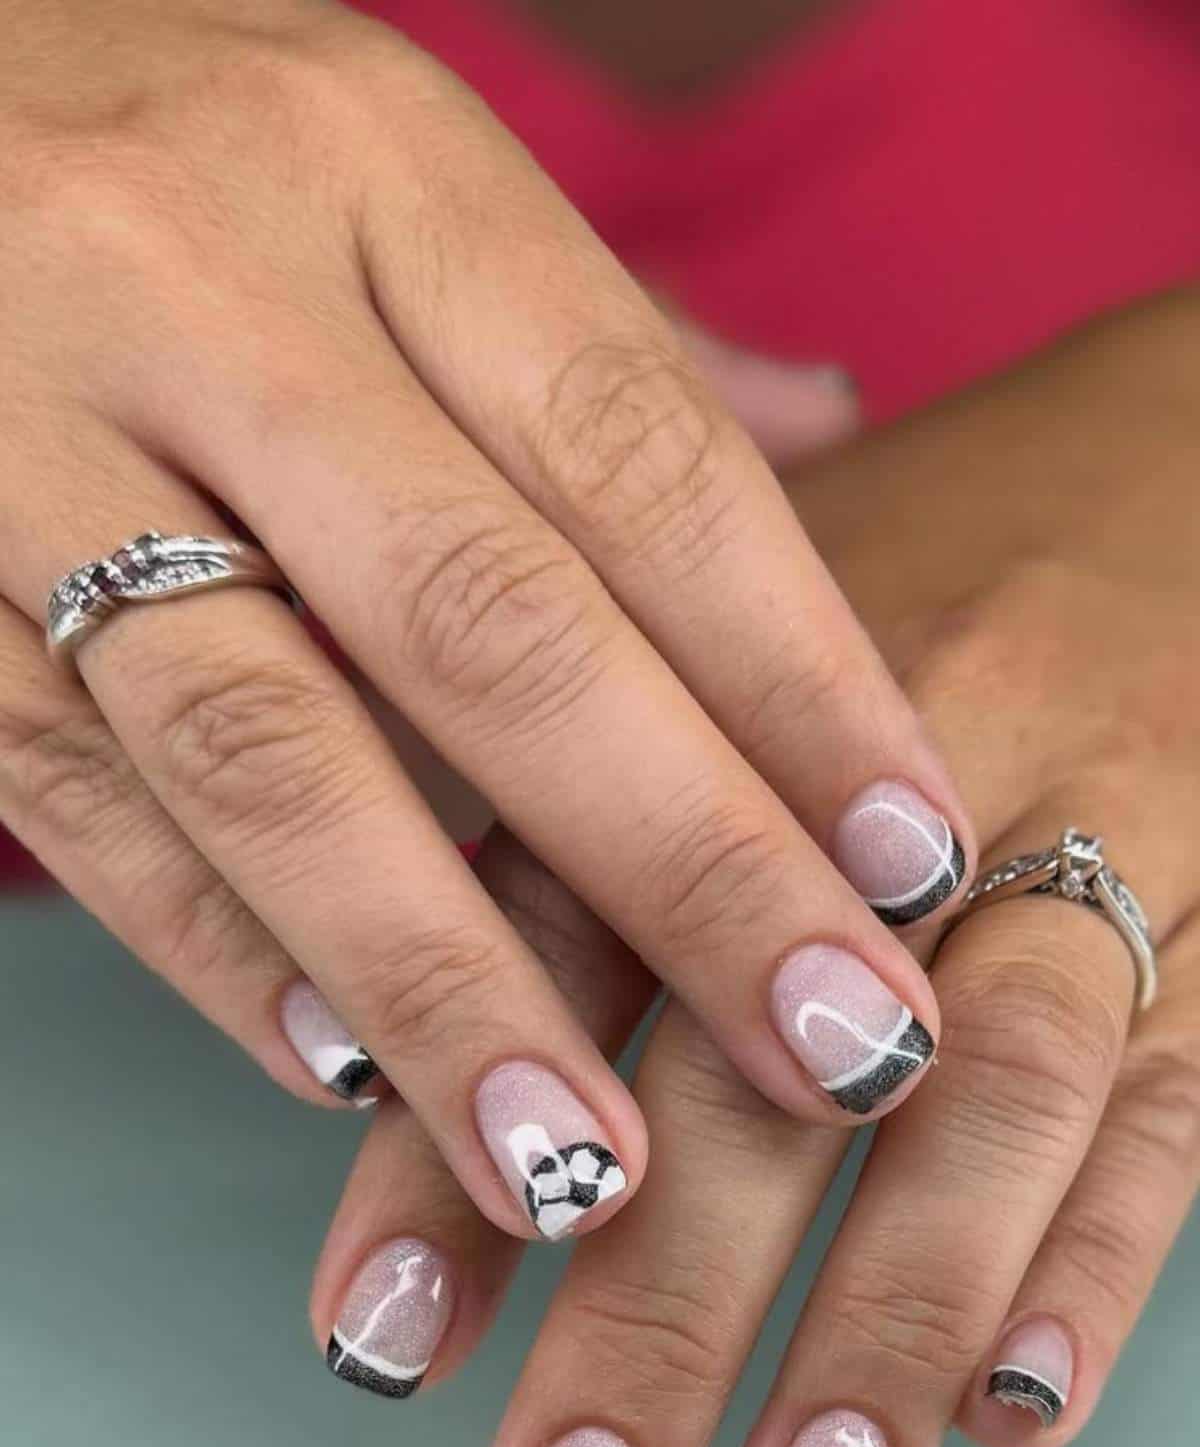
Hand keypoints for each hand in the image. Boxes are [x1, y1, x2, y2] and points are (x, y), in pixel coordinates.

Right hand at [0, 0, 969, 1245]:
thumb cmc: (171, 143)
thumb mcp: (386, 162)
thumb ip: (591, 333)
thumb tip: (835, 438)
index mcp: (378, 163)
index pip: (639, 453)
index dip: (796, 674)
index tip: (915, 861)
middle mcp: (202, 281)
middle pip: (488, 619)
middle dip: (684, 865)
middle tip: (835, 1047)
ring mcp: (25, 432)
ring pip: (267, 743)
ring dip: (443, 977)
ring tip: (583, 1156)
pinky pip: (72, 791)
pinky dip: (214, 946)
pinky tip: (344, 1069)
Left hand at [308, 289, 1199, 1446]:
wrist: (1195, 451)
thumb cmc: (937, 545)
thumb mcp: (727, 608)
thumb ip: (574, 771)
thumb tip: (384, 972)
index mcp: (729, 698)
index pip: (566, 937)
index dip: (464, 1143)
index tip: (383, 1336)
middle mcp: (890, 789)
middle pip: (759, 1061)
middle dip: (658, 1307)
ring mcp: (1086, 841)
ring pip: (980, 1099)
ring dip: (886, 1324)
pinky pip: (1176, 1090)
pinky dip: (1105, 1253)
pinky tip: (1020, 1398)